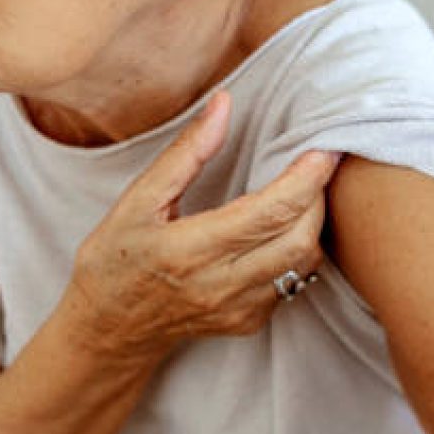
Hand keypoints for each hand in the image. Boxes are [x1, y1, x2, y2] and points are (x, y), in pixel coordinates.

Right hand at [62, 91, 336, 364]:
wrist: (108, 329)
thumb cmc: (116, 259)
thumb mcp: (137, 200)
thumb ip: (186, 153)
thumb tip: (224, 104)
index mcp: (189, 250)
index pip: (269, 213)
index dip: (306, 179)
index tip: (324, 148)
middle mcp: (220, 285)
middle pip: (299, 240)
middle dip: (318, 197)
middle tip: (318, 164)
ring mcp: (240, 310)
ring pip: (303, 263)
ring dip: (313, 223)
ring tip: (305, 191)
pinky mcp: (250, 322)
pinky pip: (292, 281)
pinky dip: (298, 249)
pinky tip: (284, 227)